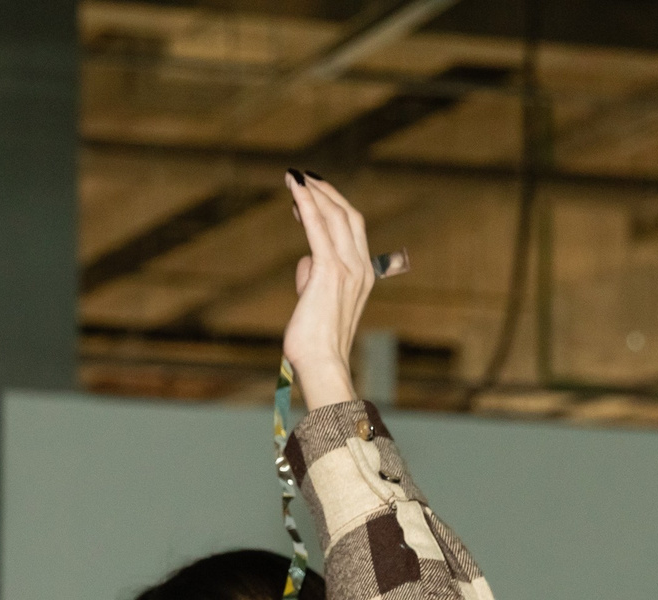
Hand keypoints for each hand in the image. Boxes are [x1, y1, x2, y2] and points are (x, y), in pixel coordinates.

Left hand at [282, 174, 376, 410]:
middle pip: (347, 215)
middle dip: (325, 193)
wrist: (322, 364)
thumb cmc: (315, 342)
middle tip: (303, 178)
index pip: (351, 229)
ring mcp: (348, 268)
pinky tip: (294, 187)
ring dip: (314, 192)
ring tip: (294, 178)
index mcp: (362, 275)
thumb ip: (313, 279)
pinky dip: (307, 202)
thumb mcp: (315, 303)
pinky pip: (318, 226)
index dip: (333, 207)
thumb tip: (304, 262)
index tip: (313, 195)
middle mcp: (360, 268)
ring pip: (334, 216)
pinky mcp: (330, 271)